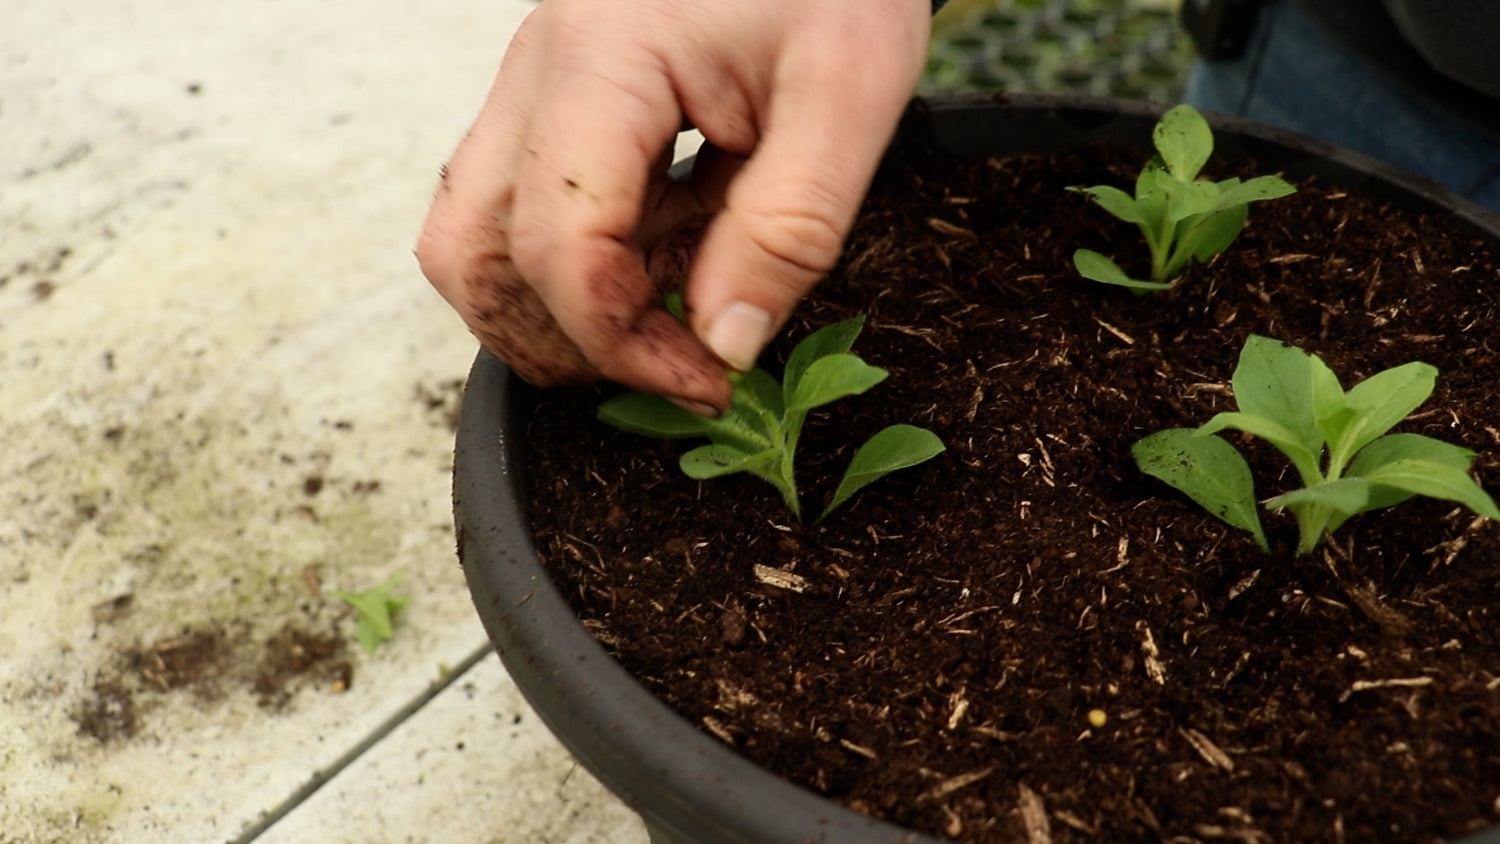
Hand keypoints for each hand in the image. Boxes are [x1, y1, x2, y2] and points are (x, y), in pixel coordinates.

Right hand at [417, 0, 930, 413]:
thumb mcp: (849, 97)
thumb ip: (787, 228)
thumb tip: (722, 344)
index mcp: (601, 61)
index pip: (557, 246)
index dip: (622, 343)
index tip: (707, 381)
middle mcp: (538, 72)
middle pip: (473, 251)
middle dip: (561, 340)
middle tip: (668, 369)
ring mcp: (535, 86)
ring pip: (478, 236)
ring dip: (557, 309)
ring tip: (669, 318)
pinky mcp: (557, 103)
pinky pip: (528, 209)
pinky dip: (587, 264)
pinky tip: (675, 258)